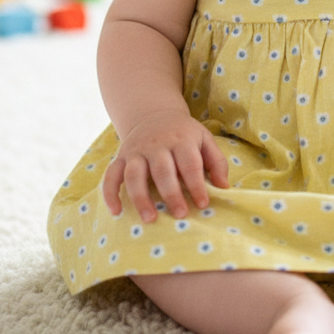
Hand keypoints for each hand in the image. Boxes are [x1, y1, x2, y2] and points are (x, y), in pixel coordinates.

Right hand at [102, 109, 229, 222]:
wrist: (154, 114)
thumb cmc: (184, 134)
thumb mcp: (204, 139)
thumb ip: (216, 162)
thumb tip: (224, 187)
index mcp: (181, 139)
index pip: (189, 164)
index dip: (196, 185)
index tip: (203, 204)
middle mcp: (156, 145)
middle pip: (162, 171)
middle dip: (171, 194)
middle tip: (181, 215)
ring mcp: (136, 151)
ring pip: (134, 175)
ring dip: (140, 198)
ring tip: (150, 219)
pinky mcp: (120, 157)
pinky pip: (110, 175)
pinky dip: (110, 193)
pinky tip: (116, 212)